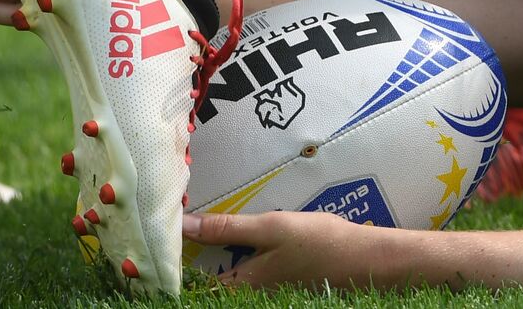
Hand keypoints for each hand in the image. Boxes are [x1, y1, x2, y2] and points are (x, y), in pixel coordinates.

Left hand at [184, 210, 386, 288]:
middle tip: (172, 235)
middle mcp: (248, 298)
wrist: (366, 261)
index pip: (191, 287)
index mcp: (240, 287)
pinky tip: (231, 244)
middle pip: (207, 287)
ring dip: (210, 261)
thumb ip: (226, 228)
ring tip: (194, 234)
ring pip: (225, 282)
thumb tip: (183, 225)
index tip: (155, 245)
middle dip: (189, 265)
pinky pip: (242, 280)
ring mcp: (263, 296)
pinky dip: (230, 263)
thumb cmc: (319, 243)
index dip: (171, 267)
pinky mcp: (275, 289)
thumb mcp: (271, 228)